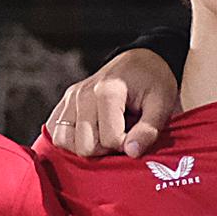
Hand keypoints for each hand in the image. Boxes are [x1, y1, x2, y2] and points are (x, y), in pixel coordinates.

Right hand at [46, 52, 180, 160]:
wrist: (139, 62)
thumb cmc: (153, 82)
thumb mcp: (162, 103)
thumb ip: (149, 130)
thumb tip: (132, 152)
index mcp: (108, 92)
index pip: (110, 140)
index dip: (127, 146)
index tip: (137, 136)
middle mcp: (82, 94)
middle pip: (85, 146)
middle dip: (106, 149)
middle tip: (121, 136)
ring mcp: (70, 98)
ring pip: (64, 141)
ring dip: (86, 146)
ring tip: (105, 136)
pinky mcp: (63, 103)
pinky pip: (54, 131)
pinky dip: (69, 140)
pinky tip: (89, 135)